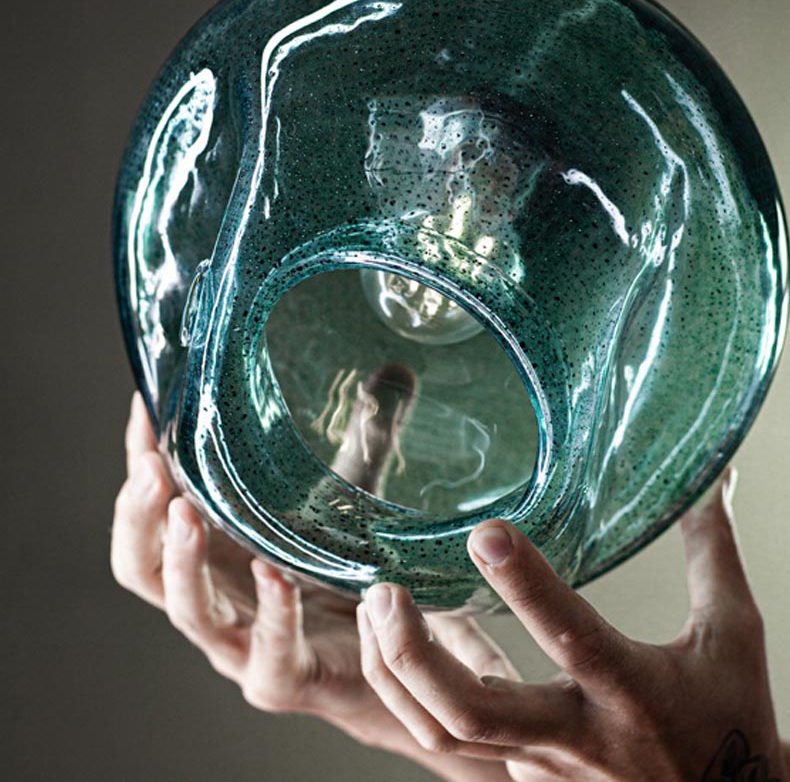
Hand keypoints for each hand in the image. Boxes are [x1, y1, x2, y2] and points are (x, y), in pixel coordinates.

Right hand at [110, 391, 511, 779]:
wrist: (392, 650)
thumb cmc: (353, 570)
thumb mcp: (353, 495)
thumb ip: (368, 436)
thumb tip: (396, 369)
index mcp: (216, 550)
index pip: (155, 504)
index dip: (141, 459)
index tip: (147, 403)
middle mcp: (216, 595)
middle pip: (142, 564)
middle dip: (137, 513)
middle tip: (150, 465)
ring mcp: (242, 642)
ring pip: (184, 609)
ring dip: (181, 561)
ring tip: (187, 511)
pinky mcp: (284, 678)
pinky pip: (266, 652)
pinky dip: (269, 612)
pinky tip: (275, 574)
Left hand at [358, 468, 789, 780]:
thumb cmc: (733, 721)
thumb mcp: (735, 637)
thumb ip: (712, 553)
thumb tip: (710, 477)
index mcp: (633, 691)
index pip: (571, 635)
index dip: (527, 584)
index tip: (484, 529)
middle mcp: (578, 738)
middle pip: (471, 713)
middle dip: (413, 655)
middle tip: (382, 591)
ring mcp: (542, 769)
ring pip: (444, 734)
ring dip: (395, 672)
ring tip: (375, 606)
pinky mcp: (526, 781)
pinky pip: (454, 737)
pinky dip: (418, 689)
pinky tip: (405, 639)